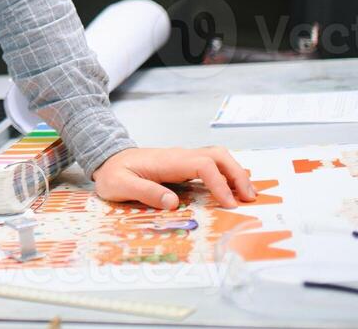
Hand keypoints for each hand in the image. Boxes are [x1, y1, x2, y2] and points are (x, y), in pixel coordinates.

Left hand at [92, 146, 255, 209]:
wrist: (107, 158)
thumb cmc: (113, 173)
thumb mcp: (119, 185)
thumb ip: (144, 192)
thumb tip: (172, 203)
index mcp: (167, 161)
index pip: (202, 165)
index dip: (218, 183)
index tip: (229, 203)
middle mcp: (180, 156)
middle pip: (217, 155)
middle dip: (237, 174)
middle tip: (250, 198)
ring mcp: (183, 159)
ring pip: (218, 157)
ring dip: (236, 173)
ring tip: (248, 196)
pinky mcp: (184, 166)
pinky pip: (212, 165)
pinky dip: (228, 175)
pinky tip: (234, 191)